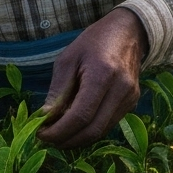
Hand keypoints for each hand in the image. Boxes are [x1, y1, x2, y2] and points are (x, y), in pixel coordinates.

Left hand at [39, 8, 146, 146]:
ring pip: (101, 131)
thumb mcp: (68, 59)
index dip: (59, 131)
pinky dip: (89, 130)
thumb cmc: (94, 42)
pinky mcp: (132, 103)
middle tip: (47, 139)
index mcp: (103, 74)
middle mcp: (121, 89)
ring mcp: (130, 98)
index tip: (40, 134)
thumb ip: (58, 90)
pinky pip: (108, 124)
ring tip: (58, 134)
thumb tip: (44, 118)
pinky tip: (75, 125)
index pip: (80, 115)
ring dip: (77, 138)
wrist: (128, 32)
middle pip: (93, 130)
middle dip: (67, 140)